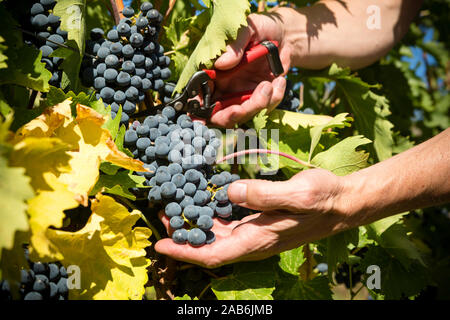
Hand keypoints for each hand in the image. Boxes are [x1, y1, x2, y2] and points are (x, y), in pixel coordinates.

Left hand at [154, 169, 352, 267]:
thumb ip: (265, 195)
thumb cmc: (324, 199)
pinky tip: (204, 198)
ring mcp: (256, 231)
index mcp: (258, 239)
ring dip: (195, 224)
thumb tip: (231, 192)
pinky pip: (230, 222)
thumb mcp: (299, 194)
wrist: (343, 202)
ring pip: (217, 235)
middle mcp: (253, 240)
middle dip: (183, 236)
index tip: (160, 245)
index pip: (213, 255)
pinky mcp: (260, 220)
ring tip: (176, 206)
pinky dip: (212, 213)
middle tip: (163, 216)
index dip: (185, 252)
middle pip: (210, 246)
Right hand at [208, 12, 293, 127]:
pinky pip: (265, 107)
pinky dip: (275, 97)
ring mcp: (241, 95)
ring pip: (245, 115)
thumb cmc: (259, 27)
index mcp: (211, 73)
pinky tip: (279, 80)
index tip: (208, 117)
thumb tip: (221, 63)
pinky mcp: (259, 97)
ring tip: (271, 82)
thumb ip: (234, 45)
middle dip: (238, 113)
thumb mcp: (246, 29)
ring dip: (260, 104)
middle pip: (222, 115)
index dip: (200, 112)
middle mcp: (223, 88)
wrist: (282, 33)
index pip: (198, 98)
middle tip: (256, 100)